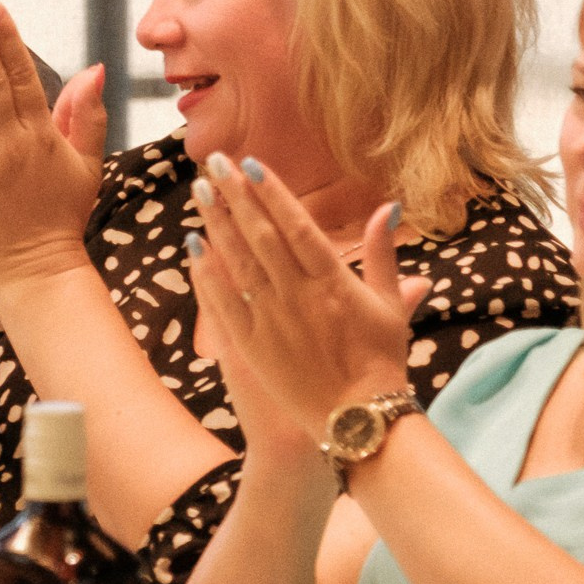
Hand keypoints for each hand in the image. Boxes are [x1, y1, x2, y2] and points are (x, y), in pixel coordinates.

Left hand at [190, 157, 422, 438]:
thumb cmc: (381, 362)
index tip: (251, 164)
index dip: (272, 193)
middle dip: (236, 196)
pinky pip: (224, 303)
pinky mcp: (253, 347)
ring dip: (216, 224)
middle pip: (261, 236)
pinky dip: (207, 273)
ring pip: (237, 263)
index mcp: (334, 283)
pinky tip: (193, 247)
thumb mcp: (390, 305)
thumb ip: (383, 254)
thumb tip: (389, 206)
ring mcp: (272, 321)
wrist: (358, 422)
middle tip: (214, 162)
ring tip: (199, 191)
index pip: (297, 226)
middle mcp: (299, 296)